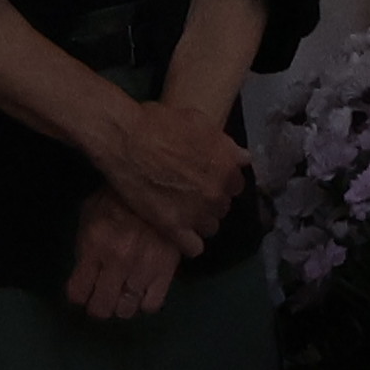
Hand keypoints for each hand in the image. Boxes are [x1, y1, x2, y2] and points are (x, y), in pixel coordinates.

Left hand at [63, 188, 186, 322]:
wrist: (158, 184)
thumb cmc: (118, 197)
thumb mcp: (90, 212)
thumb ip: (85, 243)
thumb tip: (82, 270)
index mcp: (94, 245)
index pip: (77, 293)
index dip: (78, 294)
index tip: (83, 290)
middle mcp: (117, 262)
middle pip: (101, 308)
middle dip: (98, 305)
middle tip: (103, 296)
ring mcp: (143, 269)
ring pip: (126, 310)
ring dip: (122, 304)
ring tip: (124, 292)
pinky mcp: (166, 271)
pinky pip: (151, 305)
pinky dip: (145, 302)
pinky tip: (142, 290)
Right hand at [86, 89, 248, 254]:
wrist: (126, 139)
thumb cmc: (160, 123)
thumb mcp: (198, 122)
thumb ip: (225, 144)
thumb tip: (244, 158)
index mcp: (226, 167)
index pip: (236, 185)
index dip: (220, 180)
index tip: (207, 177)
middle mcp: (217, 193)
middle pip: (222, 207)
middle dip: (210, 200)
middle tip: (190, 192)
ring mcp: (197, 213)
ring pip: (210, 227)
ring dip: (199, 220)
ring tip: (182, 212)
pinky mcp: (174, 228)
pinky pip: (193, 247)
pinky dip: (188, 242)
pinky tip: (178, 232)